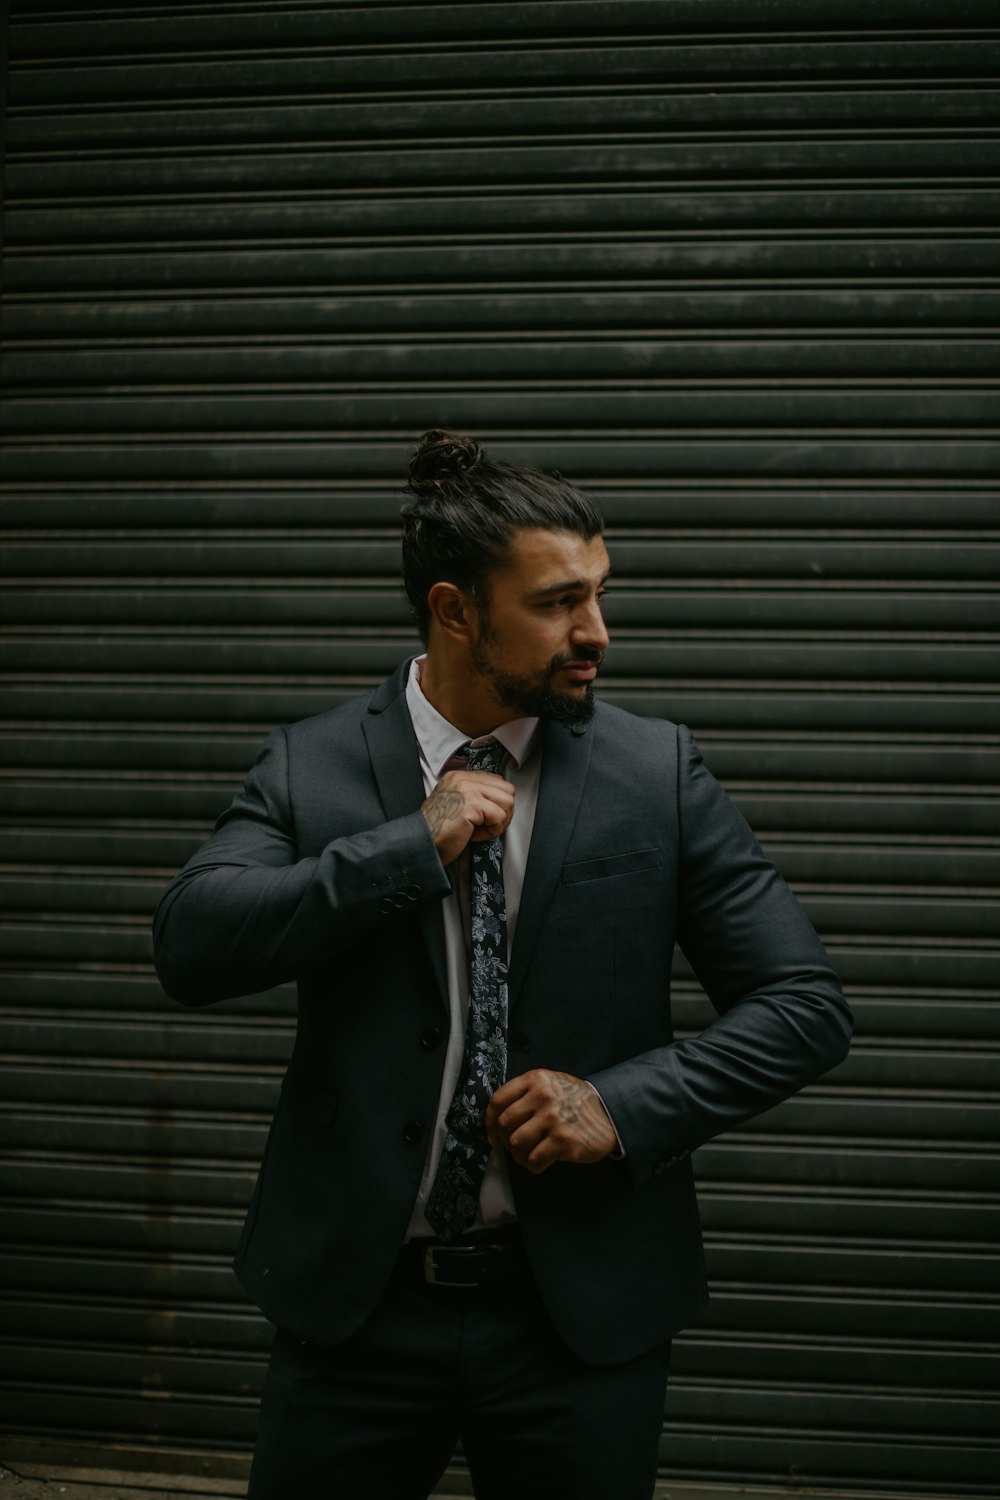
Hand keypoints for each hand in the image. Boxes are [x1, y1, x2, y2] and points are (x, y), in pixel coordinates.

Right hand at [420, 769, 514, 866]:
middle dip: (503, 812)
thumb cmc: (438, 830)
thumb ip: (474, 796)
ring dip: (498, 822)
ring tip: (479, 830)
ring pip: (507, 802)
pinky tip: (474, 835)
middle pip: (507, 790)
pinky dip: (491, 832)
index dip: (498, 803)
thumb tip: (500, 802)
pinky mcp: (471, 805)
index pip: (497, 781)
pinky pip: (499, 817)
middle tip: (487, 826)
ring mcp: (467, 790)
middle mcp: (463, 779)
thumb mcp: (455, 804)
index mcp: (459, 776)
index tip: (486, 818)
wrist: (421, 843)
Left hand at [486, 1069, 617, 1173]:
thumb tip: (496, 1120)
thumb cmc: (574, 1101)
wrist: (610, 1113)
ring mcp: (553, 1118)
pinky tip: (544, 1161)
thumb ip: (525, 1094)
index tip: (492, 1135)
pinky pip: (533, 1160)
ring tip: (531, 1155)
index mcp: (536, 1079)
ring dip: (519, 1155)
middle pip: (505, 1124)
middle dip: (506, 1140)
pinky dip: (534, 1165)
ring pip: (516, 1144)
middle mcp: (543, 1096)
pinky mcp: (563, 1140)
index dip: (489, 1121)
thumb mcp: (550, 1084)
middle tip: (517, 1147)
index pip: (498, 1100)